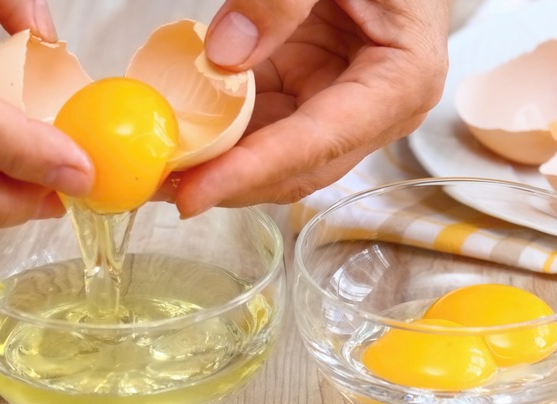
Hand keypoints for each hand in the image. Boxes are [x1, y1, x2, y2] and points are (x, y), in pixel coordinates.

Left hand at [172, 0, 449, 216]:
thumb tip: (224, 57)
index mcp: (401, 83)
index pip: (319, 142)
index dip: (253, 171)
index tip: (194, 194)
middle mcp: (372, 112)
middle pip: (295, 168)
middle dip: (226, 182)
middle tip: (157, 184)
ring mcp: (337, 108)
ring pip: (271, 157)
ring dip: (216, 164)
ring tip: (156, 167)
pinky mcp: (307, 96)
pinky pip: (259, 126)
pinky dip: (218, 133)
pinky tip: (180, 134)